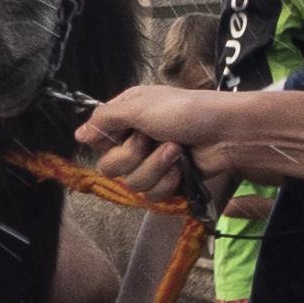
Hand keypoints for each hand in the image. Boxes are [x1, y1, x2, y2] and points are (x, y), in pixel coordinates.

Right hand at [78, 83, 240, 202]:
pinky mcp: (169, 182)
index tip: (123, 135)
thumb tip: (77, 135)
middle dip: (132, 156)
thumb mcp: (139, 106)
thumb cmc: (184, 111)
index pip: (97, 141)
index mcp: (126, 118)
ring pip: (132, 184)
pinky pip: (153, 195)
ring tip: (176, 150)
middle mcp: (134, 141)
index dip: (107, 143)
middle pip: (110, 168)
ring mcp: (151, 163)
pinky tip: (182, 168)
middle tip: (152, 139)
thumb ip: (104, 120)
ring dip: (155, 167)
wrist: (226, 132)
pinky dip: (169, 181)